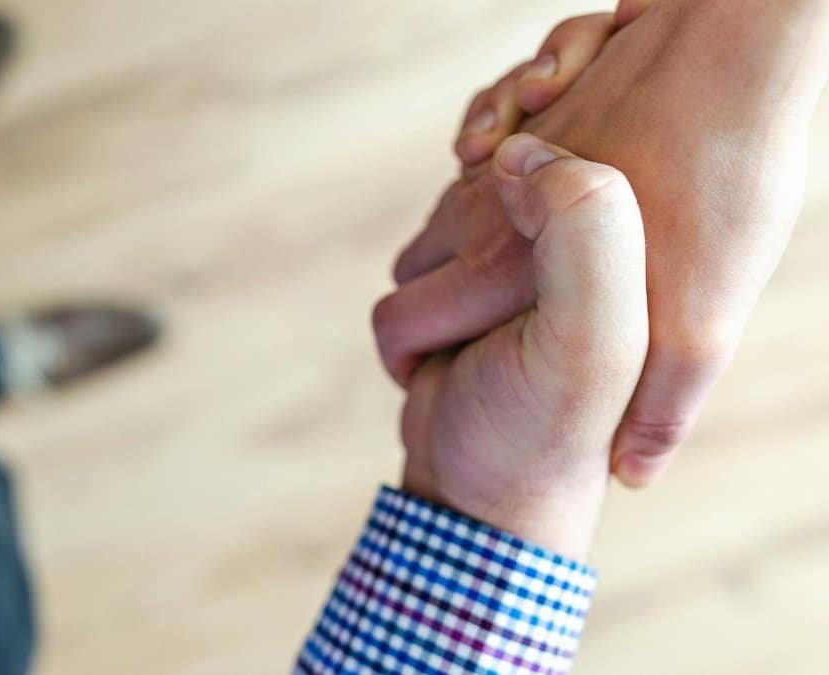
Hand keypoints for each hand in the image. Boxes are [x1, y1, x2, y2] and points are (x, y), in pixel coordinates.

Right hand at [378, 0, 828, 486]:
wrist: (728, 54)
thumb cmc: (716, 194)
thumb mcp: (696, 329)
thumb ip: (661, 404)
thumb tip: (637, 472)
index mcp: (501, 268)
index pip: (398, 322)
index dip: (408, 357)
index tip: (437, 373)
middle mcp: (486, 207)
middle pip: (414, 261)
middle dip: (430, 299)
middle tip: (486, 321)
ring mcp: (503, 152)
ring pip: (445, 205)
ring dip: (461, 229)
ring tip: (519, 255)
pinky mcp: (531, 110)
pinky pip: (477, 142)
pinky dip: (485, 158)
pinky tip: (527, 169)